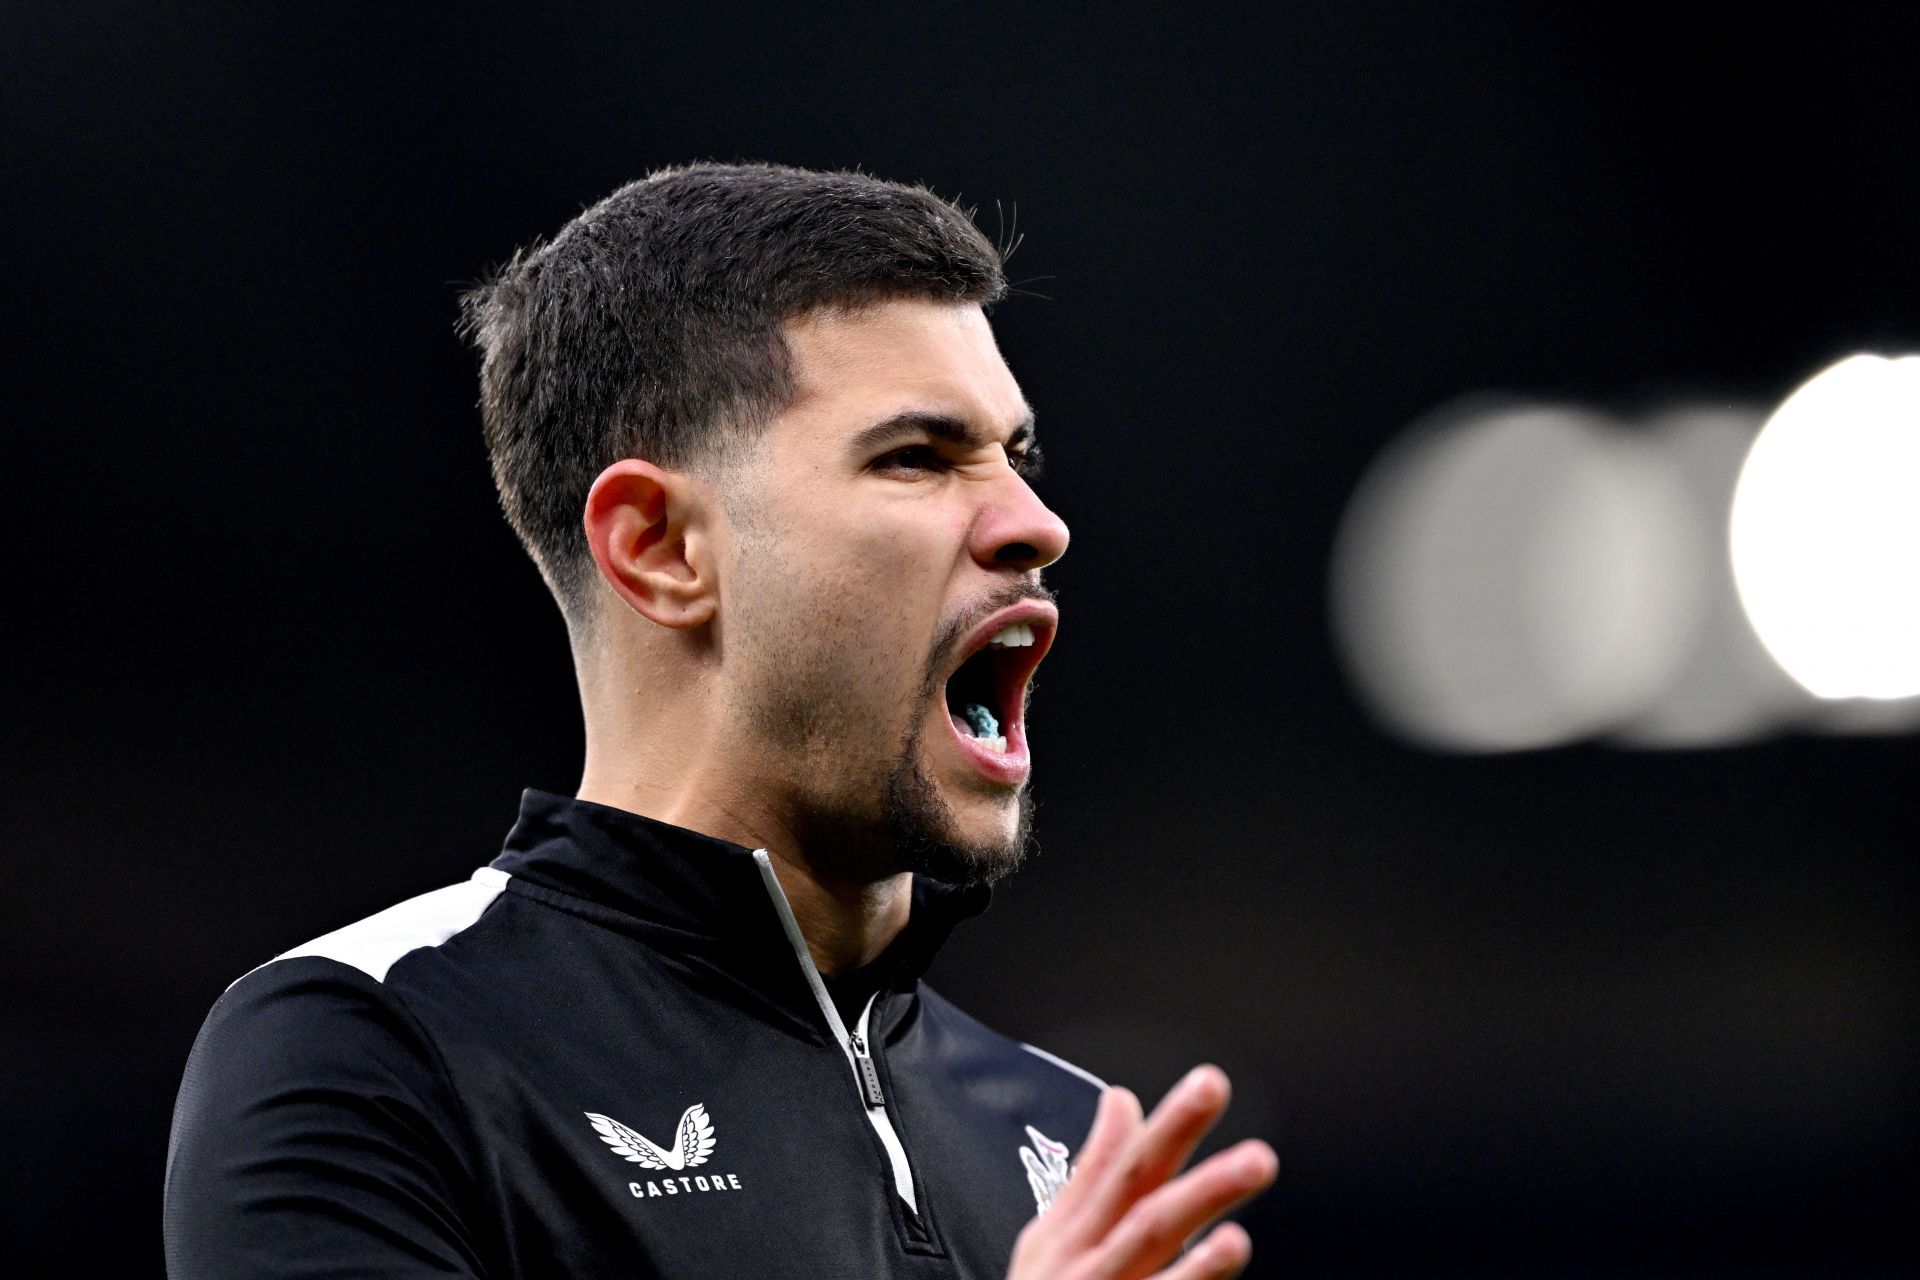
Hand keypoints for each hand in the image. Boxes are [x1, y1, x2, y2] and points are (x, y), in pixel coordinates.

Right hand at [1006, 1065, 1277, 1279]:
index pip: (1130, 1168)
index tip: (1210, 1083)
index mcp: (1079, 1233)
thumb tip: (1123, 1099)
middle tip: (1259, 1159)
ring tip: (1237, 1240)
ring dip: (1198, 1265)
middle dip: (1201, 1187)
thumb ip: (1095, 1167)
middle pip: (1148, 1221)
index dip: (1171, 1126)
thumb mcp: (1054, 1231)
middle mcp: (1090, 1269)